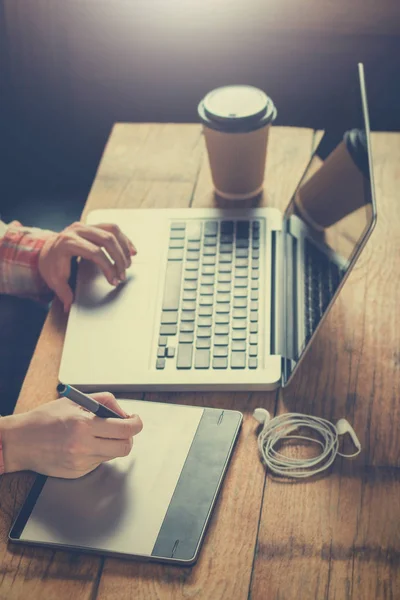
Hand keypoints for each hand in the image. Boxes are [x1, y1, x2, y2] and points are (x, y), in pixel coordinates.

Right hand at [1, 393, 142, 477]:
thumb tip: (124, 413)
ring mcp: (80, 462)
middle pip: (125, 447)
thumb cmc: (46, 418)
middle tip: (122, 429)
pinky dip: (97, 453)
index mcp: (84, 425)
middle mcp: (83, 446)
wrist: (19, 441)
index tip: (134, 420)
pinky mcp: (76, 473)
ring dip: (112, 444)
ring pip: (113, 455)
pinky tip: (83, 445)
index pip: (125, 429)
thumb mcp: (75, 401)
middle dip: (128, 436)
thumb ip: (104, 402)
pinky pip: (98, 463)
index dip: (135, 423)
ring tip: (97, 434)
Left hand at [38, 222, 136, 311]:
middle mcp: (78, 230)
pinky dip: (123, 239)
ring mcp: (86, 226)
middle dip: (119, 258)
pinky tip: (130, 250)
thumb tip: (69, 306)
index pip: (95, 252)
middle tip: (123, 274)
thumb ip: (63, 292)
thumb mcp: (54, 279)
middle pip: (107, 239)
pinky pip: (112, 228)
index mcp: (68, 242)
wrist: (46, 249)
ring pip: (112, 230)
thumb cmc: (52, 263)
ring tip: (128, 263)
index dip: (107, 267)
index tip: (113, 280)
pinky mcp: (93, 226)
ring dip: (124, 247)